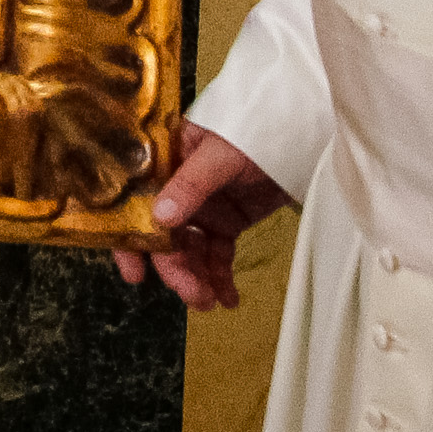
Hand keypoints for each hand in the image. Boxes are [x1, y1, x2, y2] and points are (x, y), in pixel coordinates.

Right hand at [112, 123, 291, 310]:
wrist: (302, 134)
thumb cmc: (256, 128)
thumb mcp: (221, 154)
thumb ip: (191, 184)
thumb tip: (160, 218)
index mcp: (164, 162)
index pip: (135, 202)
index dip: (130, 238)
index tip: (134, 273)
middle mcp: (176, 187)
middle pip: (164, 236)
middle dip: (176, 269)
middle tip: (193, 295)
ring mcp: (202, 206)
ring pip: (190, 250)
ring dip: (197, 278)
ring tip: (210, 303)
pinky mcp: (227, 221)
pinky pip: (217, 254)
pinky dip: (220, 277)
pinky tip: (228, 298)